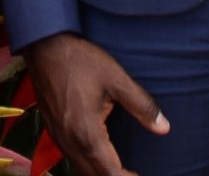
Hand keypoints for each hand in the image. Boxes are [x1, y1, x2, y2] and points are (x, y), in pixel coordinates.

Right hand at [23, 32, 167, 175]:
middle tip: (134, 173)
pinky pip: (70, 156)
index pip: (110, 172)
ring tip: (120, 168)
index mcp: (87, 132)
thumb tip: (164, 127)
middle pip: (93, 175)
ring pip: (79, 167)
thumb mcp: (116, 79)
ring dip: (99, 172)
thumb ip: (141, 106)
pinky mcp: (51, 128)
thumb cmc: (80, 60)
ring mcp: (57, 135)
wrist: (44, 45)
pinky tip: (97, 154)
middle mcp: (69, 140)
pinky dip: (86, 162)